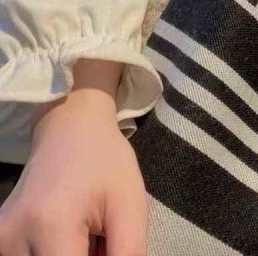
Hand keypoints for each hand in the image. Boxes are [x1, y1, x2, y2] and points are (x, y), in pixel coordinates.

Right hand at [0, 60, 147, 255]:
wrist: (69, 128)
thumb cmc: (106, 162)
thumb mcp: (130, 206)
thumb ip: (127, 253)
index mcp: (51, 226)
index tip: (112, 248)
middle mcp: (13, 237)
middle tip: (104, 241)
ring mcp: (1, 239)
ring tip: (91, 237)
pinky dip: (58, 254)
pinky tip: (74, 238)